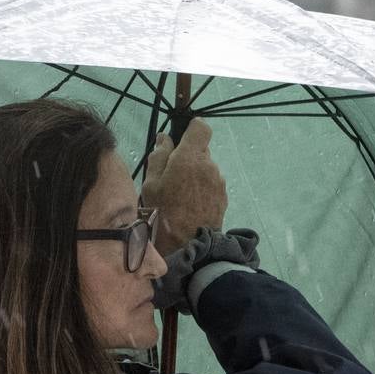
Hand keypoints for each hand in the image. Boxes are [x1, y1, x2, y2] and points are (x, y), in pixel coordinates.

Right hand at [140, 119, 227, 255]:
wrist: (187, 246)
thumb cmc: (163, 212)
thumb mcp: (151, 183)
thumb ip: (158, 156)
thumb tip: (165, 139)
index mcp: (190, 158)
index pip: (201, 127)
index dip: (191, 129)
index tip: (180, 139)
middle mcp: (209, 166)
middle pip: (201, 150)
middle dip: (187, 156)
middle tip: (171, 175)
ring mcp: (219, 182)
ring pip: (206, 168)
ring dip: (195, 174)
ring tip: (180, 194)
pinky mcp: (223, 196)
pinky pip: (211, 183)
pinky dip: (202, 187)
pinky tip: (190, 203)